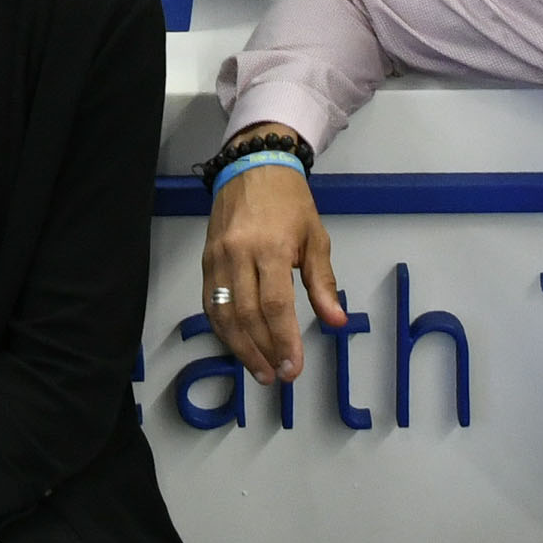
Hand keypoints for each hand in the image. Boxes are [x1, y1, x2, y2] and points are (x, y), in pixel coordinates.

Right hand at [197, 153, 351, 381]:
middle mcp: (239, 254)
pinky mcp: (206, 260)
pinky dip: (223, 329)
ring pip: (223, 314)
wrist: (253, 166)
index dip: (283, 341)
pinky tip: (238, 346)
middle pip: (246, 315)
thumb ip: (323, 283)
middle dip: (263, 351)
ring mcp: (217, 258)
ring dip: (240, 348)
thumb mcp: (316, 238)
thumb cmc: (290, 202)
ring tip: (259, 371)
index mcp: (271, 248)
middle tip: (279, 376)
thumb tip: (336, 320)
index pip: (275, 305)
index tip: (293, 367)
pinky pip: (211, 303)